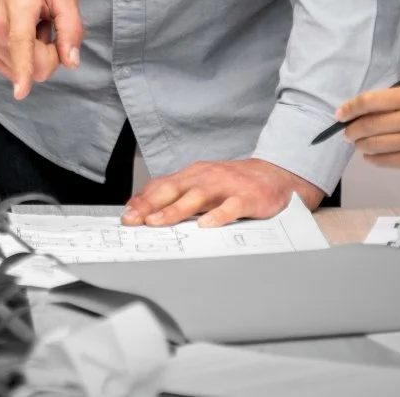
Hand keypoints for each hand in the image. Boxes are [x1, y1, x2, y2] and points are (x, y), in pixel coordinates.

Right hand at [0, 0, 82, 99]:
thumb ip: (72, 27)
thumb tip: (71, 62)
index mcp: (17, 2)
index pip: (20, 40)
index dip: (24, 68)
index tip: (21, 91)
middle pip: (33, 64)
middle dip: (48, 53)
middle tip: (43, 25)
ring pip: (21, 70)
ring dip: (31, 53)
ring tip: (26, 25)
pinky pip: (9, 69)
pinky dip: (18, 55)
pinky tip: (14, 32)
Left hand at [123, 158, 323, 227]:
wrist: (272, 173)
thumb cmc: (232, 182)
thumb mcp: (201, 184)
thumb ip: (176, 194)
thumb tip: (144, 207)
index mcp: (192, 175)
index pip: (162, 186)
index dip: (143, 200)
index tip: (126, 214)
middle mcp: (205, 177)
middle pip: (173, 190)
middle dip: (151, 205)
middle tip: (133, 220)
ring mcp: (226, 186)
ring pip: (197, 197)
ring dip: (176, 210)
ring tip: (158, 222)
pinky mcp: (246, 197)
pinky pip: (230, 207)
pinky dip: (218, 216)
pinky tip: (206, 226)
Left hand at [334, 85, 399, 175]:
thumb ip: (391, 105)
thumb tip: (356, 113)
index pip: (372, 101)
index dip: (350, 108)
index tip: (339, 114)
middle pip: (370, 124)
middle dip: (352, 130)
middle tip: (347, 133)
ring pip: (376, 144)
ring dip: (361, 146)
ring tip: (360, 144)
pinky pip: (388, 161)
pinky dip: (373, 159)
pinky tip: (371, 156)